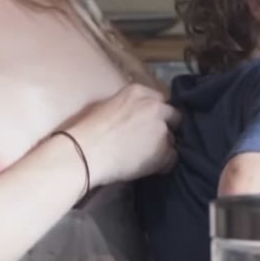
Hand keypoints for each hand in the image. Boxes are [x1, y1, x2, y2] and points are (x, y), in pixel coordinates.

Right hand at [66, 83, 180, 186]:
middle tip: (152, 140)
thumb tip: (136, 115)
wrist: (86, 152)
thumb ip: (129, 106)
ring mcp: (161, 128)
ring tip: (146, 156)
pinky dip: (164, 164)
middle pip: (173, 116)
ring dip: (163, 147)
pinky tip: (150, 168)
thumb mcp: (109, 105)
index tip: (149, 124)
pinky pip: (172, 158)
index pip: (161, 100)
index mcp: (139, 92)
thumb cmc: (88, 130)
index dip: (157, 114)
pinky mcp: (164, 150)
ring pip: (172, 139)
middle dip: (166, 127)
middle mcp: (155, 107)